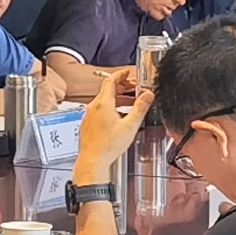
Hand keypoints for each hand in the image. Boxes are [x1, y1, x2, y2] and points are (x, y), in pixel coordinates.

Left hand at [73, 67, 141, 184]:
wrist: (92, 161)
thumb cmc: (107, 146)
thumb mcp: (130, 126)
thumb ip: (140, 108)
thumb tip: (148, 95)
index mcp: (103, 104)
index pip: (111, 80)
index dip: (120, 74)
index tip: (127, 72)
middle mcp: (93, 107)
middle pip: (107, 90)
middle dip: (122, 87)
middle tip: (133, 88)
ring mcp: (89, 116)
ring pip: (104, 101)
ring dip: (117, 99)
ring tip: (130, 104)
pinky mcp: (87, 124)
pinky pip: (99, 111)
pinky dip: (110, 109)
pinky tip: (118, 118)